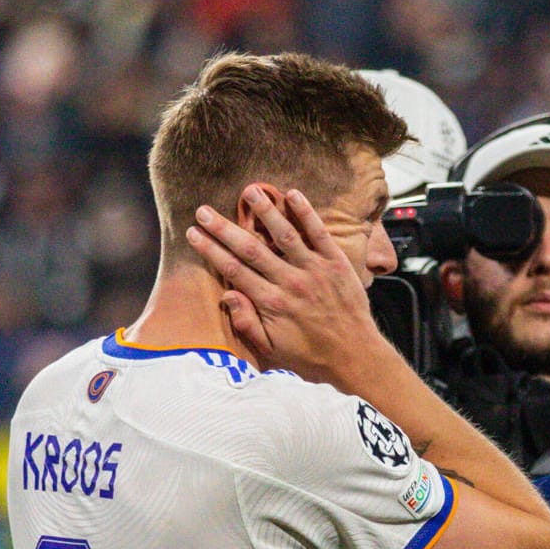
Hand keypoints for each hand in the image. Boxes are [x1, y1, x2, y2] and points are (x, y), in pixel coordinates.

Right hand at [185, 184, 384, 380]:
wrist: (356, 356)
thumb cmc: (312, 357)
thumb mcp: (272, 350)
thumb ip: (247, 323)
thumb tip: (226, 296)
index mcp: (271, 303)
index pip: (233, 270)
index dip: (210, 250)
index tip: (193, 233)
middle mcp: (290, 282)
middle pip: (251, 249)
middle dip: (224, 228)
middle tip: (203, 210)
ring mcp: (314, 270)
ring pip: (284, 235)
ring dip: (265, 211)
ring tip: (249, 191)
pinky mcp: (336, 263)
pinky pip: (319, 234)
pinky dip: (306, 213)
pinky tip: (293, 195)